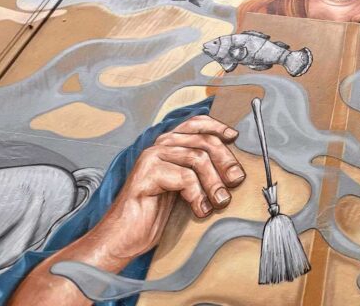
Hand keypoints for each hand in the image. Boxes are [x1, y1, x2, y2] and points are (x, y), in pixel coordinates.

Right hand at [92, 115, 245, 260]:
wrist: (123, 237)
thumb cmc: (154, 214)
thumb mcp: (183, 188)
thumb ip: (199, 172)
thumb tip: (234, 170)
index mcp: (168, 146)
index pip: (196, 123)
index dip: (217, 127)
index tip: (234, 137)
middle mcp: (159, 146)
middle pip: (204, 141)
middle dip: (226, 160)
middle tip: (236, 180)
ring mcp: (151, 158)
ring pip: (197, 159)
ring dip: (214, 182)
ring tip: (221, 201)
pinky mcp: (146, 173)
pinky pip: (184, 177)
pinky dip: (198, 195)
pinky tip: (201, 210)